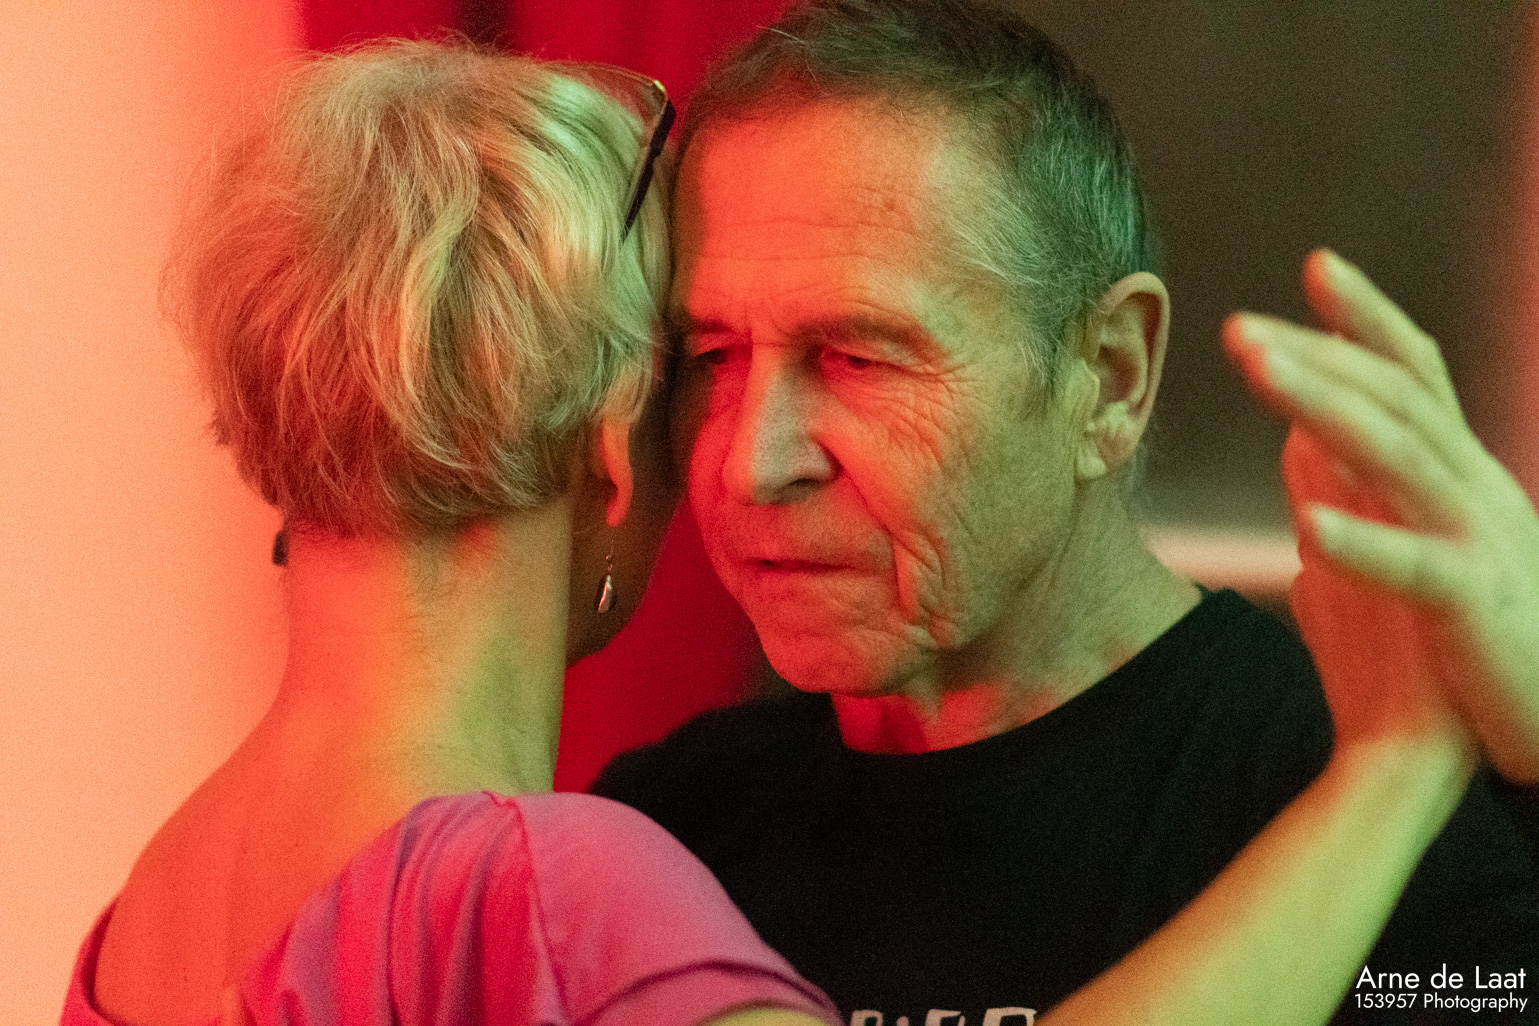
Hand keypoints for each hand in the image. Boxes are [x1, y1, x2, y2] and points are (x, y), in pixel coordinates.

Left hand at [1223, 249, 1538, 780]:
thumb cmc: (1465, 645)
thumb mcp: (1404, 551)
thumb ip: (1352, 496)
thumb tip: (1295, 444)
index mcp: (1459, 475)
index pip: (1415, 374)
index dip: (1368, 318)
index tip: (1317, 265)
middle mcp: (1477, 490)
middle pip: (1397, 398)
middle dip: (1318, 353)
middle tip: (1237, 327)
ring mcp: (1482, 542)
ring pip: (1402, 457)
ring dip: (1326, 407)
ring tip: (1258, 372)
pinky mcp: (1478, 608)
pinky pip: (1419, 569)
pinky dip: (1365, 543)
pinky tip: (1308, 527)